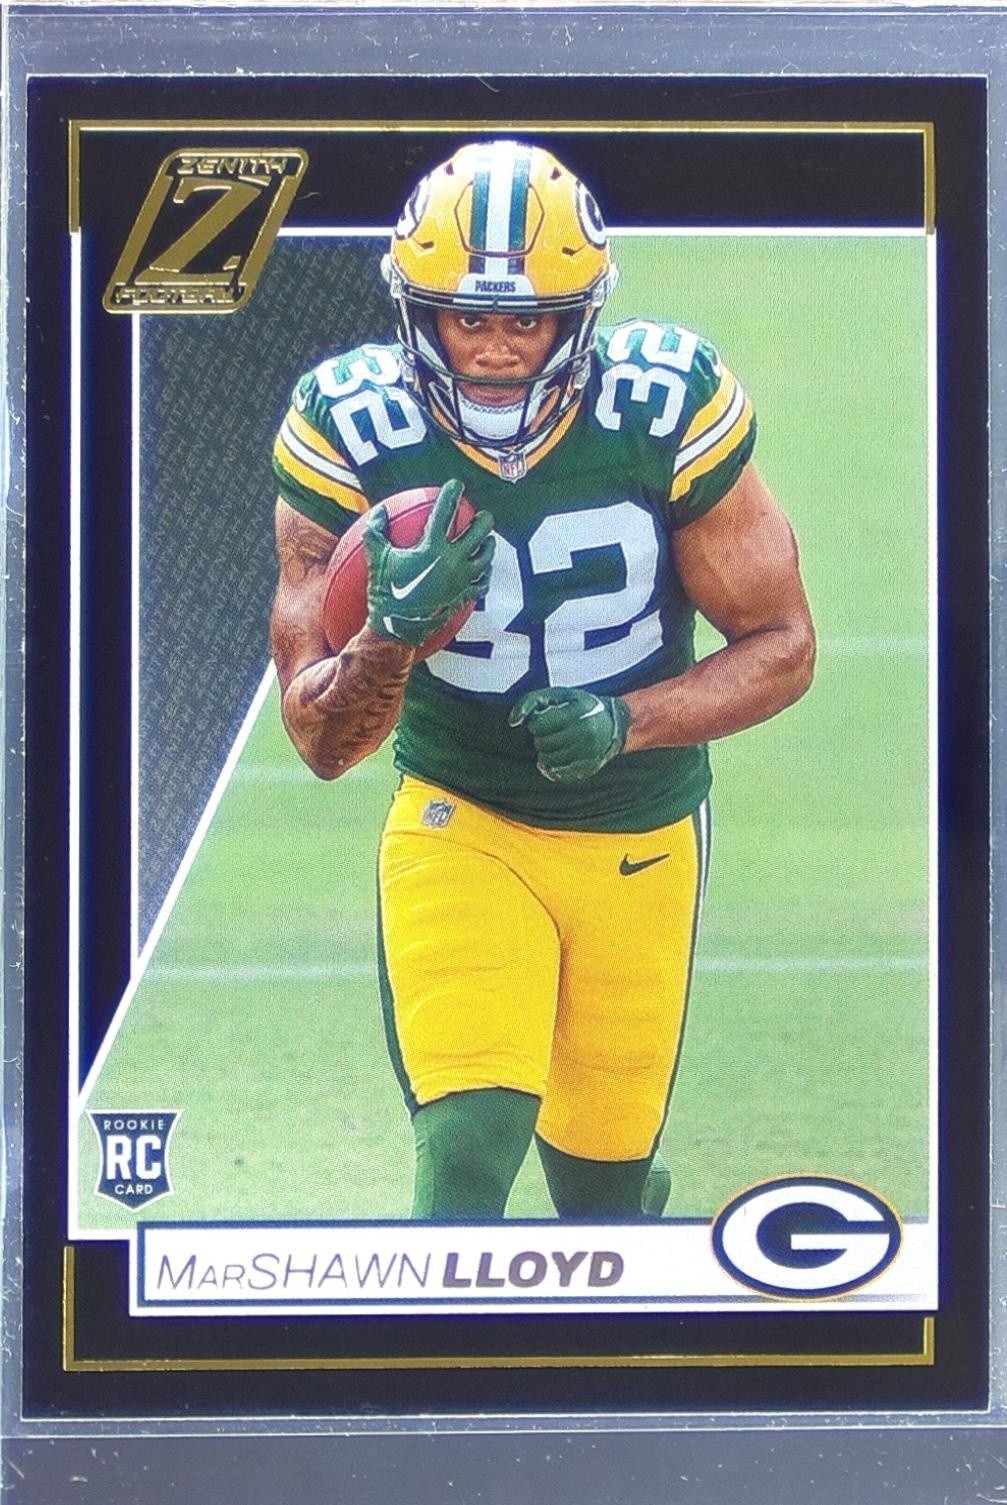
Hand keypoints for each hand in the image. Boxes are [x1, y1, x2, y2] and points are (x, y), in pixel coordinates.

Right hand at [362, 479, 494, 646]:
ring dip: (488, 546)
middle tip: (482, 515)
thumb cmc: (385, 592)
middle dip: (483, 520)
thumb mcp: (377, 559)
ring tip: (488, 540)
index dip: (452, 494)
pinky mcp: (464, 597)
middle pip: (478, 533)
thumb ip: (376, 531)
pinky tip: (484, 570)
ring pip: (486, 557)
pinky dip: (485, 574)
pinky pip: (482, 583)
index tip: (456, 484)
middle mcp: (452, 562)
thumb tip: (380, 510)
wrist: (397, 628)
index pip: (445, 512)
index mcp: (432, 548)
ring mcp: (462, 580)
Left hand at [509, 687, 630, 782]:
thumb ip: (531, 701)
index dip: (535, 723)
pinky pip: (557, 774)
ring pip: (547, 761)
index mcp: (578, 712)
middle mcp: (586, 733)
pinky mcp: (588, 769)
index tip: (544, 720)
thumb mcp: (559, 695)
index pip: (539, 725)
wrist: (613, 724)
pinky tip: (554, 760)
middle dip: (540, 738)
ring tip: (552, 745)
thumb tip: (512, 722)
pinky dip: (551, 768)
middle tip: (549, 733)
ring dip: (543, 754)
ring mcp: (588, 753)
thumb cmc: (579, 706)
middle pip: (542, 743)